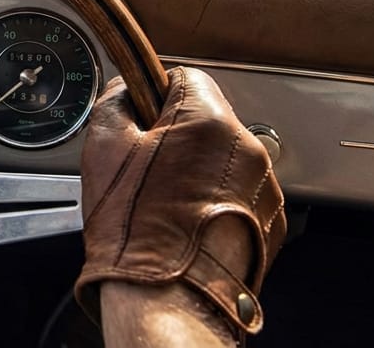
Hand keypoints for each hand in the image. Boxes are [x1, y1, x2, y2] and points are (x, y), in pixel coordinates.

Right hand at [75, 67, 284, 336]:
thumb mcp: (103, 147)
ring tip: (166, 203)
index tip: (142, 117)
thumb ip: (114, 102)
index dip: (157, 93)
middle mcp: (247, 149)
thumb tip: (124, 89)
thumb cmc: (137, 229)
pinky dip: (216, 202)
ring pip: (225, 159)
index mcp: (208, 120)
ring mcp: (264, 188)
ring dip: (200, 171)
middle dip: (178, 137)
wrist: (167, 297)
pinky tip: (187, 223)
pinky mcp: (270, 222)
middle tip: (146, 168)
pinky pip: (239, 195)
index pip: (186, 77)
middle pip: (209, 120)